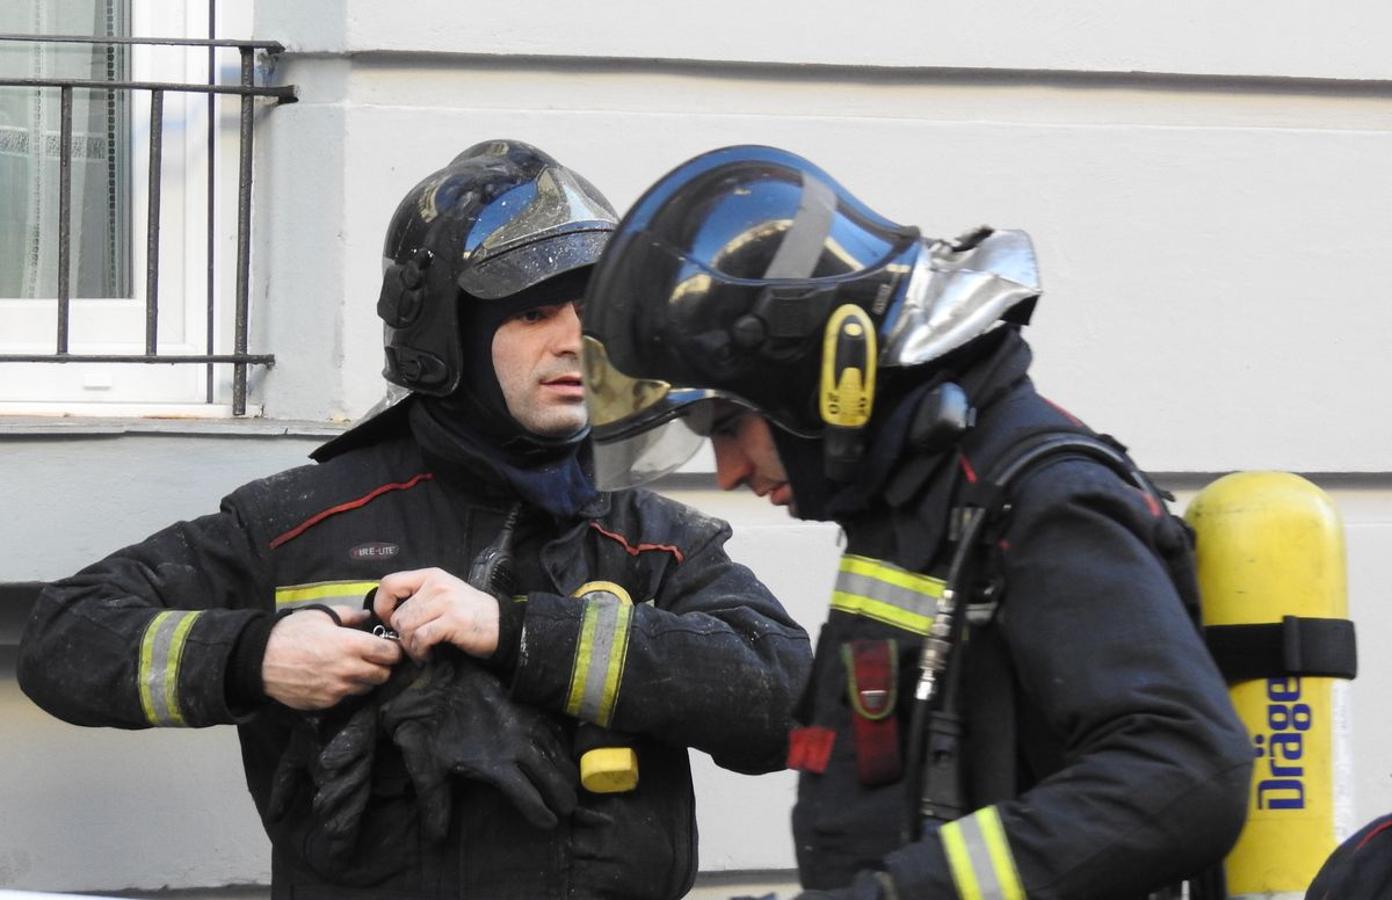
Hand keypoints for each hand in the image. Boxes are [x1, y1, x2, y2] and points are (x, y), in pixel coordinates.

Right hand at [262, 606, 402, 709]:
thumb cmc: (291, 633)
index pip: (390, 654)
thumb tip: (367, 616)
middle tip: (374, 660)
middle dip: (383, 667)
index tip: (389, 648)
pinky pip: (346, 697)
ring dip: (365, 680)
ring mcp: (338, 690)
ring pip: (366, 688)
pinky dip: (346, 689)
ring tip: (353, 669)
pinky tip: (334, 679)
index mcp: (351, 645)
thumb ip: (349, 615)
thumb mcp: (321, 615)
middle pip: (383, 675)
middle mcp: (349, 670)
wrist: (260, 660)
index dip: (393, 651)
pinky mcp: (327, 703)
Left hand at [374, 567, 499, 661]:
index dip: (382, 606)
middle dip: (401, 636)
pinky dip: (420, 652)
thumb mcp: (444, 594)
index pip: (389, 584)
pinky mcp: (453, 621)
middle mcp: (437, 585)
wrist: (502, 625)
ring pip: (407, 627)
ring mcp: (446, 602)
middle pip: (398, 614)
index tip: (390, 621)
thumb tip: (388, 614)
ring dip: (410, 646)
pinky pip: (421, 639)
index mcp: (431, 576)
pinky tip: (428, 655)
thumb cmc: (471, 613)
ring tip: (421, 651)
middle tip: (412, 644)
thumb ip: (419, 597)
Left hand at [380, 651, 577, 836]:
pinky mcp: (521, 701)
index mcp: (495, 763)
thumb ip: (436, 804)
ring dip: (565, 766)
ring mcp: (522, 719)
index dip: (541, 812)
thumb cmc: (424, 725)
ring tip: (574, 780)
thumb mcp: (426, 767)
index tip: (550, 823)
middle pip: (549, 773)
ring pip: (554, 747)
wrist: (429, 678)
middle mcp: (516, 743)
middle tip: (571, 806)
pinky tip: (562, 744)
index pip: (527, 796)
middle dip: (562, 792)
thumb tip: (437, 839)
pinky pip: (549, 723)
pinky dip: (559, 738)